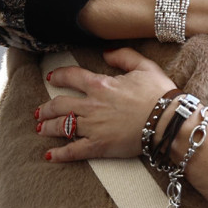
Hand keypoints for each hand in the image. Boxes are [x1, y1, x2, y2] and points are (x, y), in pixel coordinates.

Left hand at [35, 48, 175, 161]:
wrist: (168, 120)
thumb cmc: (160, 94)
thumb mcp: (145, 66)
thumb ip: (124, 56)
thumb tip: (106, 52)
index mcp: (101, 85)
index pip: (72, 77)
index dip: (59, 77)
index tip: (51, 78)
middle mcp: (92, 105)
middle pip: (60, 104)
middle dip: (46, 108)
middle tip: (39, 111)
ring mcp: (93, 127)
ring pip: (62, 126)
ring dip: (47, 127)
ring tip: (40, 129)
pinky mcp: (99, 146)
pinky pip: (74, 150)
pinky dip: (60, 154)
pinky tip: (50, 155)